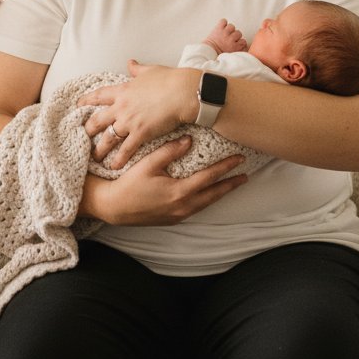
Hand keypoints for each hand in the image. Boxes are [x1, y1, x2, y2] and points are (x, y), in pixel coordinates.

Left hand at [80, 62, 198, 168]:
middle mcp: (121, 106)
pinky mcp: (140, 133)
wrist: (182, 92)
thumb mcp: (149, 71)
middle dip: (88, 129)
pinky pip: (126, 149)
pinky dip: (119, 159)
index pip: (99, 95)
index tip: (78, 105)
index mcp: (123, 90)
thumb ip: (137, 69)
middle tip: (82, 136)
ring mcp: (129, 121)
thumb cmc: (169, 80)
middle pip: (97, 120)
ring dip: (100, 149)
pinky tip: (114, 167)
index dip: (86, 100)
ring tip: (94, 157)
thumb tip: (130, 62)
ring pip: (108, 138)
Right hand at [85, 137, 247, 225]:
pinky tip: (209, 194)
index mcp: (179, 192)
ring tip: (232, 184)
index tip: (238, 159)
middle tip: (244, 175)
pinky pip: (197, 208)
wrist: (114, 207)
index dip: (225, 167)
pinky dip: (207, 200)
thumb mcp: (148, 164)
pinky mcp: (173, 218)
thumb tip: (189, 140)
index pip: (209, 177)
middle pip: (214, 194)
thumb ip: (169, 151)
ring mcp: (179, 215)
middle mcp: (183, 206)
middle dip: (230, 184)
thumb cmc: (129, 184)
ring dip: (220, 193)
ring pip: (207, 203)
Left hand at [204, 18, 245, 54]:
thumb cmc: (218, 54)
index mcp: (235, 47)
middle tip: (229, 38)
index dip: (239, 42)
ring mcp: (224, 33)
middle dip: (234, 36)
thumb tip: (245, 48)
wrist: (208, 51)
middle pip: (239, 33)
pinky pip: (224, 21)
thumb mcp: (231, 55)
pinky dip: (223, 23)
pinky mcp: (218, 28)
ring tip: (225, 33)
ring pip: (232, 26)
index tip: (236, 43)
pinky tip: (221, 27)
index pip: (244, 41)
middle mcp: (231, 39)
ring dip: (229, 29)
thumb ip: (239, 51)